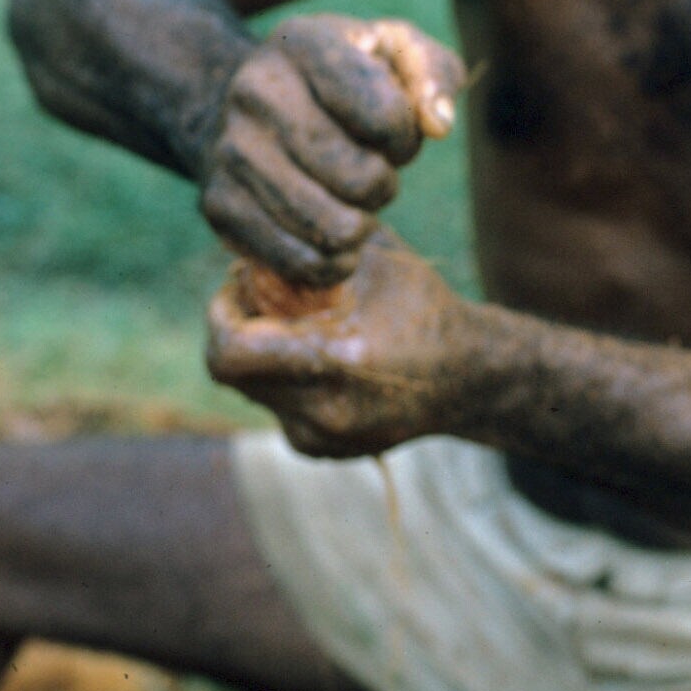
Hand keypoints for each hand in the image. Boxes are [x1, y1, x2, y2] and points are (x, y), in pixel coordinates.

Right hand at [201, 14, 465, 288]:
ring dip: (360, 225)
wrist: (243, 109)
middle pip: (360, 180)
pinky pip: (301, 263)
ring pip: (334, 230)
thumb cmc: (338, 84)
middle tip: (370, 172)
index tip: (390, 131)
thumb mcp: (392, 53)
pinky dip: (333, 263)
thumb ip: (434, 73)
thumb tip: (438, 124)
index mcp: (300, 43)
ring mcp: (231, 152)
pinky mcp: (220, 207)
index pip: (386, 116)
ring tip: (349, 202)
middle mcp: (254, 92)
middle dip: (383, 185)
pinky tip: (333, 240)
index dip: (404, 137)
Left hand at [206, 229, 478, 456]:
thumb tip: (248, 239)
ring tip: (296, 323)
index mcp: (338, 363)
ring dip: (258, 352)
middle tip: (258, 296)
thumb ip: (307, 248)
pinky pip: (275, 407)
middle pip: (232, 372)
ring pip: (251, 390)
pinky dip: (281, 377)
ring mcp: (322, 440)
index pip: (230, 352)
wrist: (470, 378)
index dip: (220, 314)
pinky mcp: (321, 451)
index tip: (237, 284)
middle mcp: (325, 413)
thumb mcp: (370, 259)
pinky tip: (315, 353)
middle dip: (236, 328)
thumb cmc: (422, 307)